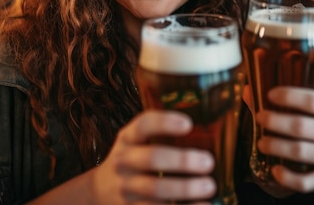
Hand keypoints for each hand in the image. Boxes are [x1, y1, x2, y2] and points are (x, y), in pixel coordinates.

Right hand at [91, 110, 215, 204]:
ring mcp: (126, 188)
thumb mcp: (138, 142)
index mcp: (128, 138)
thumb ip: (163, 135)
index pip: (143, 125)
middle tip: (208, 162)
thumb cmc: (134, 160)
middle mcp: (124, 162)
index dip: (165, 122)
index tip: (188, 124)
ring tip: (209, 185)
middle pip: (152, 158)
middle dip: (182, 160)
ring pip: (156, 189)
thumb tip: (211, 129)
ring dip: (185, 188)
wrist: (102, 190)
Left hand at [256, 86, 313, 192]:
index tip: (270, 95)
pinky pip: (307, 182)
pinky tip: (275, 170)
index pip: (313, 100)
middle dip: (275, 122)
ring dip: (276, 147)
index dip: (288, 97)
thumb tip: (255, 90)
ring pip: (300, 153)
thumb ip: (303, 100)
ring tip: (261, 142)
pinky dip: (288, 177)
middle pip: (301, 127)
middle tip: (260, 118)